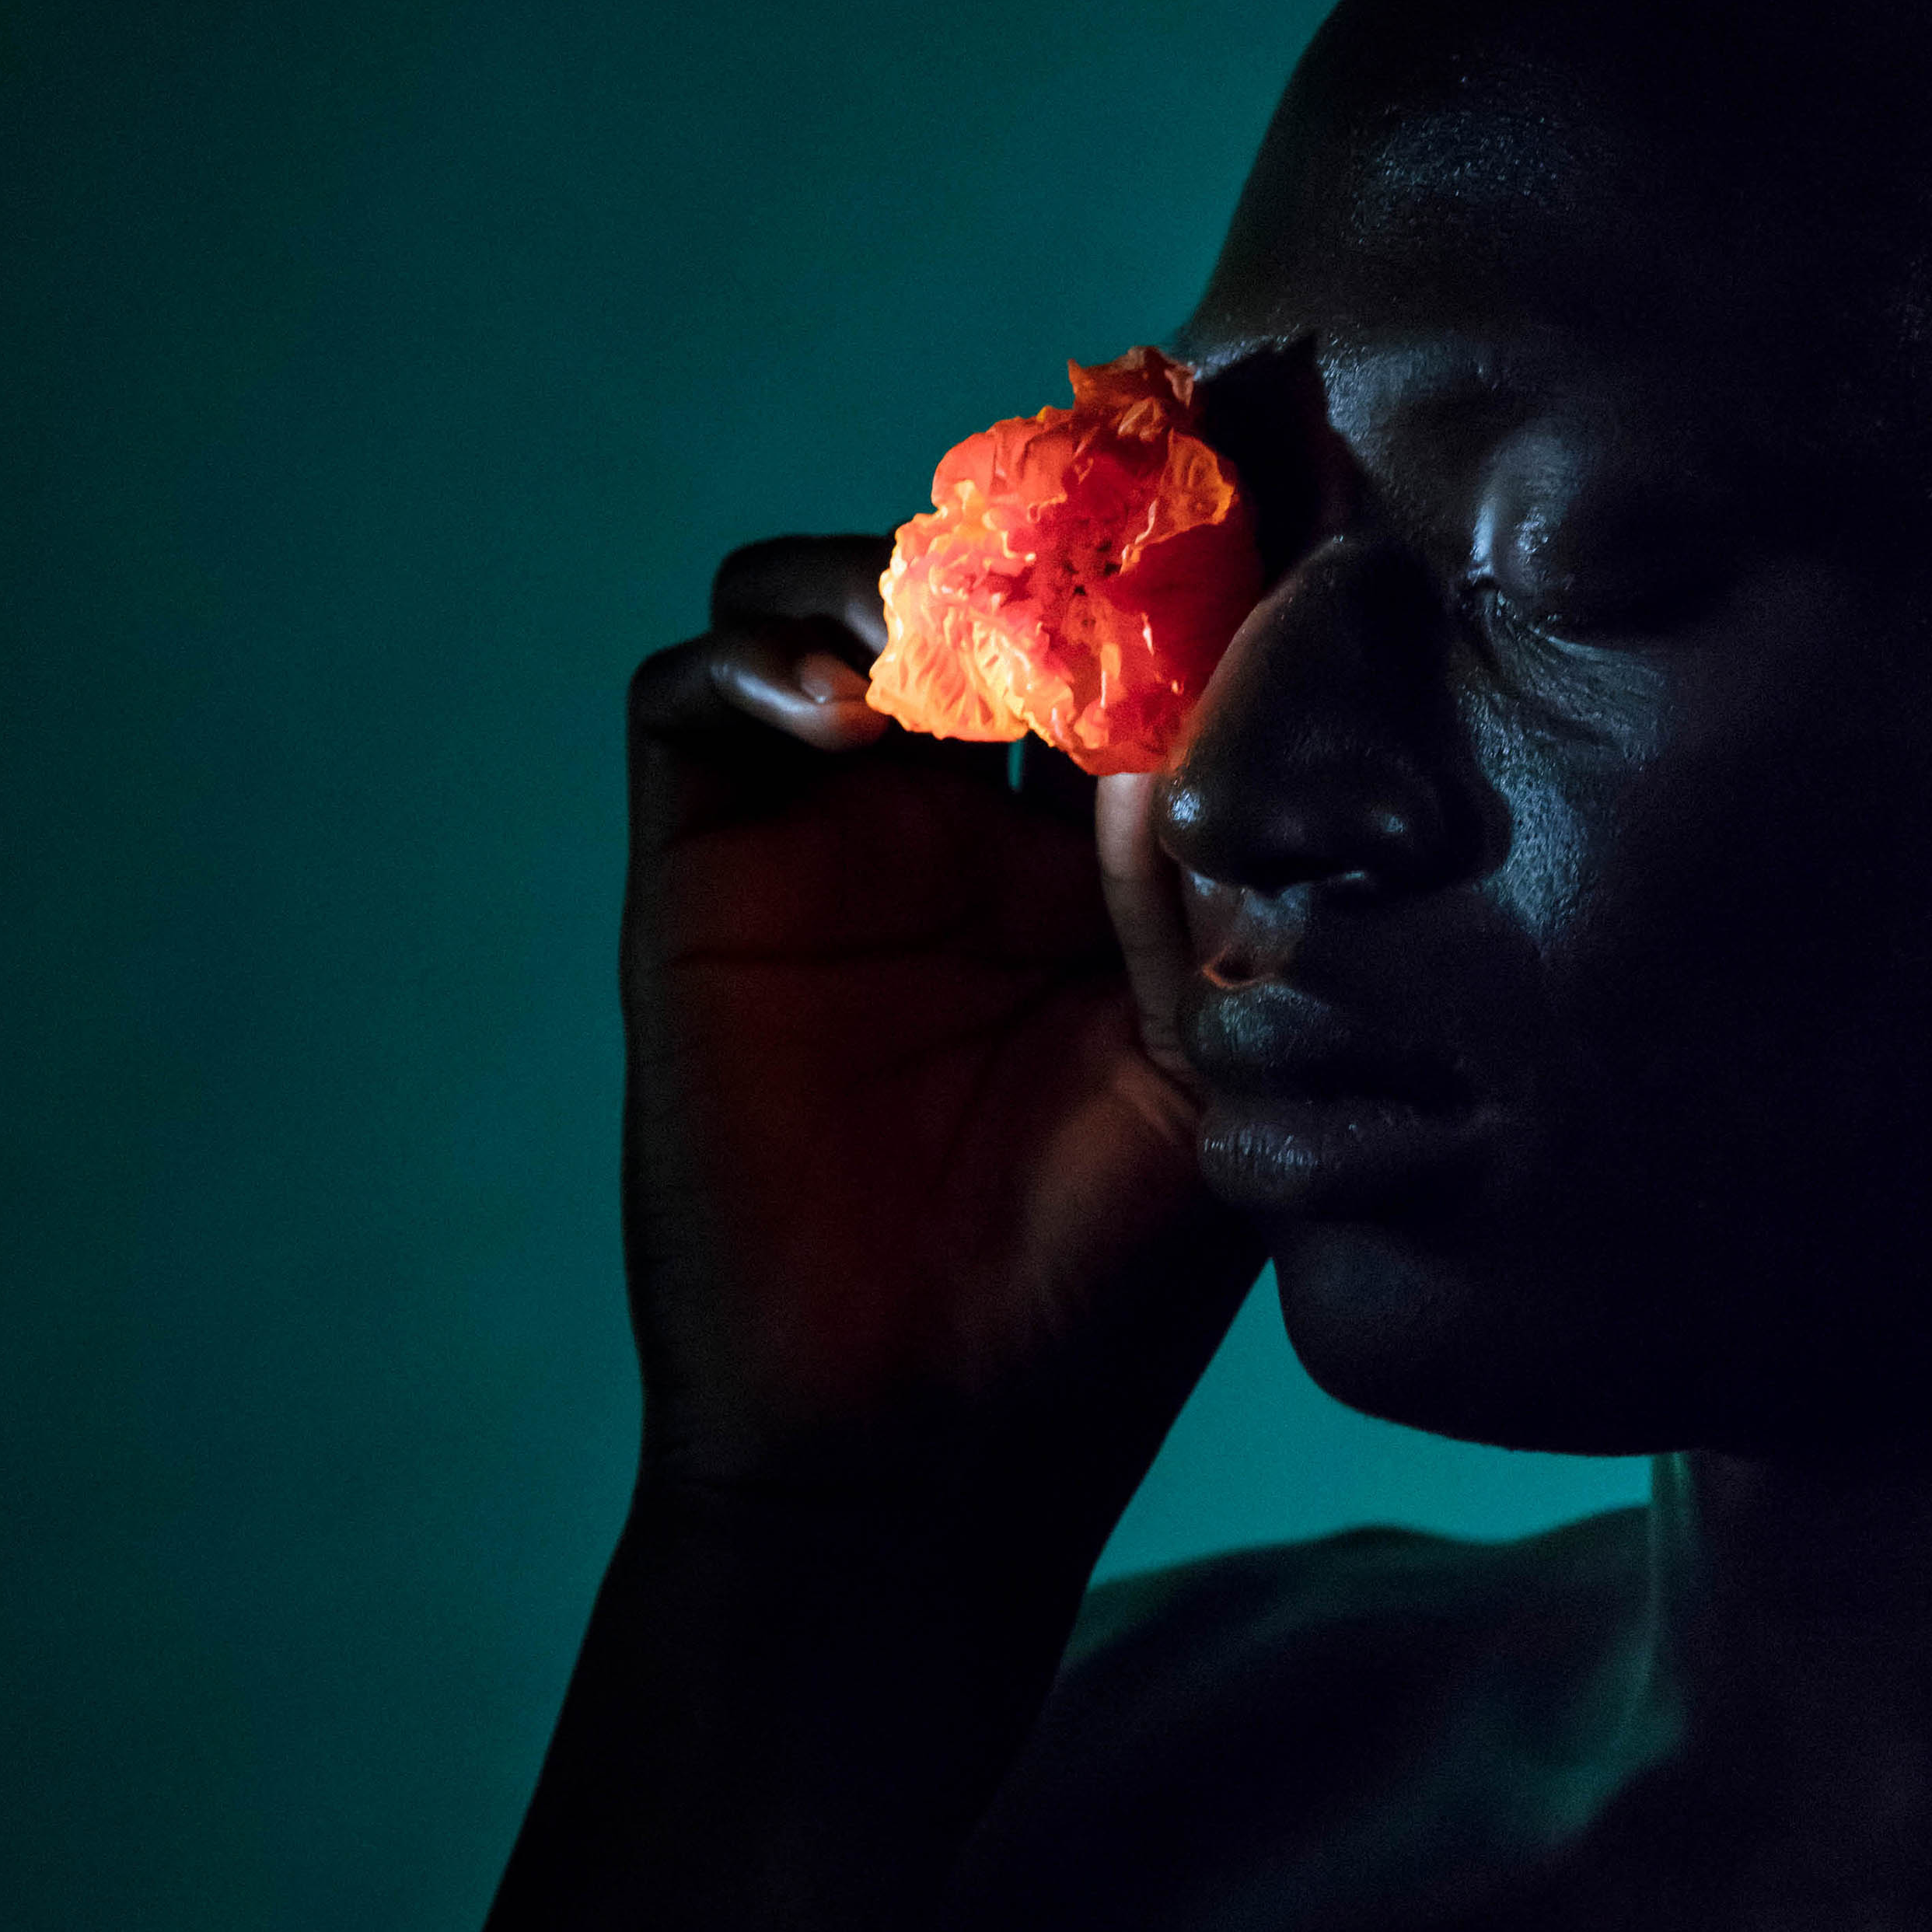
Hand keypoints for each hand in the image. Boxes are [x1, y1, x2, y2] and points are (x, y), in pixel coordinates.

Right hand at [621, 535, 1254, 1501]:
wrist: (923, 1445)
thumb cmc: (1100, 1284)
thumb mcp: (1211, 1065)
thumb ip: (1201, 885)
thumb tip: (1191, 694)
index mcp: (1116, 855)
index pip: (1143, 644)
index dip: (1179, 555)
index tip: (1240, 486)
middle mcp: (975, 821)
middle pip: (989, 585)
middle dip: (1038, 537)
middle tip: (1093, 541)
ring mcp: (835, 837)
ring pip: (835, 601)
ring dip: (893, 574)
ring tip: (958, 630)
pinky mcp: (711, 875)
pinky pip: (692, 701)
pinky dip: (755, 661)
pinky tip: (849, 719)